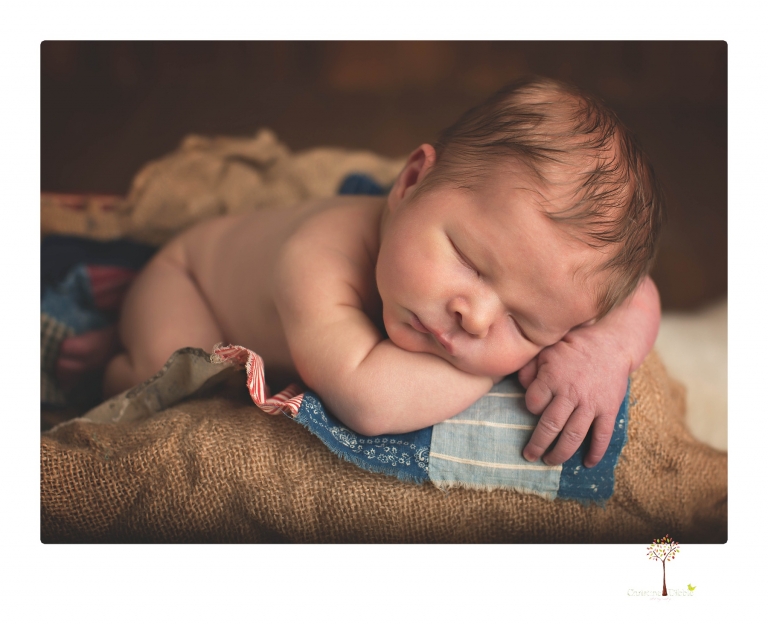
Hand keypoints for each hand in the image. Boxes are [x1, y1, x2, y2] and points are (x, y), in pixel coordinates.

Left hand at [517, 329, 629, 467]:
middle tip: (529, 456)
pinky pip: (602, 435)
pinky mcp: (609, 409)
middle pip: (550, 426)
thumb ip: (530, 368)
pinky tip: (588, 464)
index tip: (534, 409)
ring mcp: (591, 403)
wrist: (613, 344)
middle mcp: (571, 393)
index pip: (533, 403)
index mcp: (553, 378)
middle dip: (537, 445)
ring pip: (573, 435)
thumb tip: (520, 386)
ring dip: (560, 453)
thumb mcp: (547, 350)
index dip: (530, 408)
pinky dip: (595, 452)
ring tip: (550, 462)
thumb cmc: (574, 347)